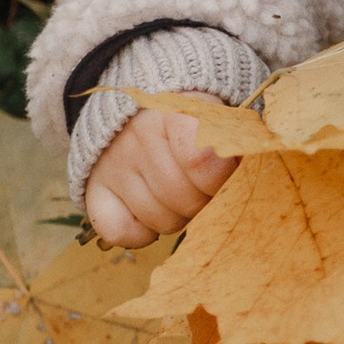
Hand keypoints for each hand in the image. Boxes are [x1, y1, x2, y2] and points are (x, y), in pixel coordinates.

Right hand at [81, 106, 237, 246]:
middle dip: (204, 199)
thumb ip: (236, 137)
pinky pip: (118, 230)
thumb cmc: (194, 120)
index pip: (200, 161)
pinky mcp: (96, 188)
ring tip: (181, 194)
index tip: (227, 167)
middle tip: (205, 186)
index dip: (222, 175)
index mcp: (175, 113)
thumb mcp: (218, 114)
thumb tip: (248, 160)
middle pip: (185, 199)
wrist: (140, 109)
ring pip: (161, 220)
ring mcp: (114, 165)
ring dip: (178, 216)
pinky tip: (152, 217)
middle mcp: (138, 137)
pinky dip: (140, 234)